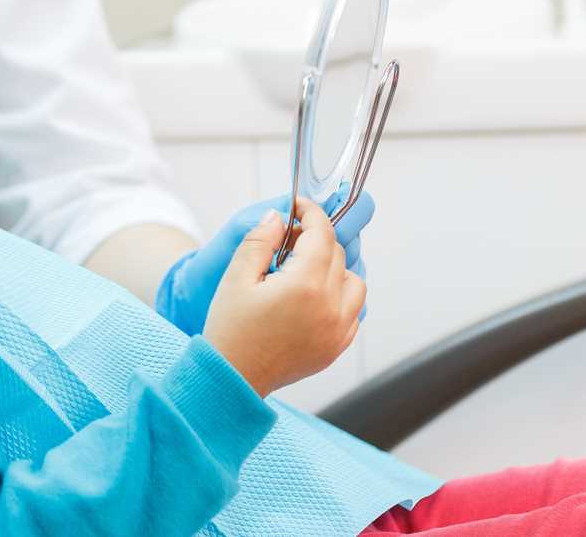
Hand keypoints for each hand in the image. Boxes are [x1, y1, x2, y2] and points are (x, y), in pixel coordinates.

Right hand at [155, 185, 371, 334]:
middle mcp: (330, 307)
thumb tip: (278, 217)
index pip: (321, 234)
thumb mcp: (236, 277)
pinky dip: (341, 297)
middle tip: (287, 241)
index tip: (298, 206)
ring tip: (305, 271)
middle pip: (337, 254)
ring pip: (355, 281)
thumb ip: (260, 240)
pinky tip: (314, 298)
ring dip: (335, 268)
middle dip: (315, 239)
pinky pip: (354, 311)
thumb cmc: (231, 330)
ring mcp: (338, 330)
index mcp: (305, 286)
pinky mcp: (337, 347)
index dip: (310, 213)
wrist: (232, 378)